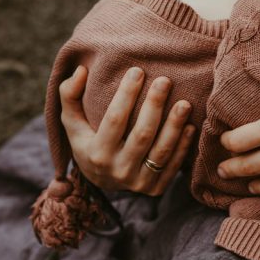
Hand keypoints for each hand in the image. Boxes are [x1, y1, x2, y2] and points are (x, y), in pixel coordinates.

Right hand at [59, 65, 195, 195]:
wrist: (101, 180)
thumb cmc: (87, 141)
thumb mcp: (72, 122)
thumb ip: (70, 95)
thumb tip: (81, 70)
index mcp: (96, 153)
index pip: (114, 119)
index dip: (126, 94)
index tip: (137, 71)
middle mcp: (117, 170)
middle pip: (142, 134)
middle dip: (155, 106)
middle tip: (165, 80)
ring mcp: (138, 182)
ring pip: (161, 151)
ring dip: (175, 125)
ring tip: (185, 103)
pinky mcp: (155, 189)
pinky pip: (173, 166)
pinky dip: (183, 145)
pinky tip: (190, 125)